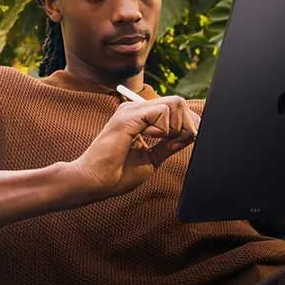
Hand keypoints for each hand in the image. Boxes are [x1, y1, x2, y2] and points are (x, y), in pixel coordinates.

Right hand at [69, 95, 199, 200]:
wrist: (95, 182)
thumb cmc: (117, 174)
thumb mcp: (152, 158)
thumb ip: (169, 145)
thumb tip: (190, 135)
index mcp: (140, 117)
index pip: (176, 108)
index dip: (188, 125)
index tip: (180, 144)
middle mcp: (136, 108)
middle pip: (179, 102)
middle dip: (186, 126)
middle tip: (173, 144)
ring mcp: (132, 110)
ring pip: (175, 104)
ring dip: (176, 127)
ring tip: (158, 141)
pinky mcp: (129, 116)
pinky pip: (162, 112)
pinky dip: (163, 129)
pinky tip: (146, 138)